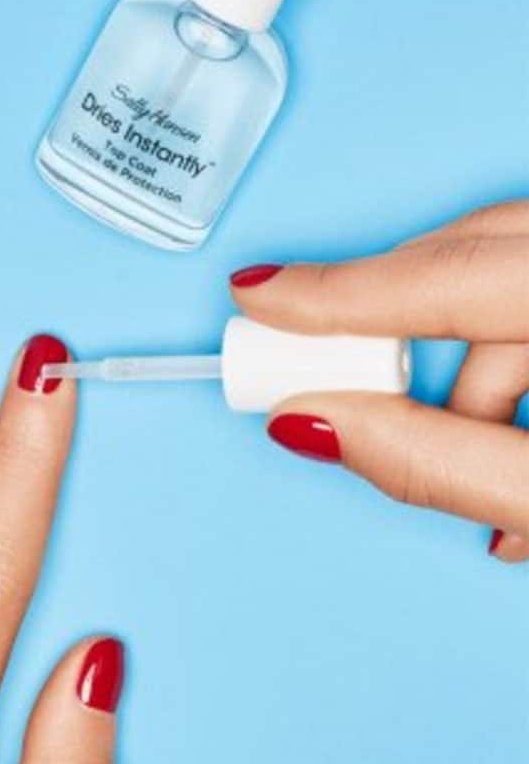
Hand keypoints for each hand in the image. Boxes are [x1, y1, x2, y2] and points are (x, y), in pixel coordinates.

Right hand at [230, 201, 528, 562]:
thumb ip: (441, 462)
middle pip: (472, 257)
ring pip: (512, 291)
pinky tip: (525, 458)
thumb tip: (316, 420)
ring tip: (507, 506)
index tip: (261, 295)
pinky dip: (522, 385)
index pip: (448, 275)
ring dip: (479, 390)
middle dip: (409, 342)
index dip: (341, 292)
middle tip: (356, 402)